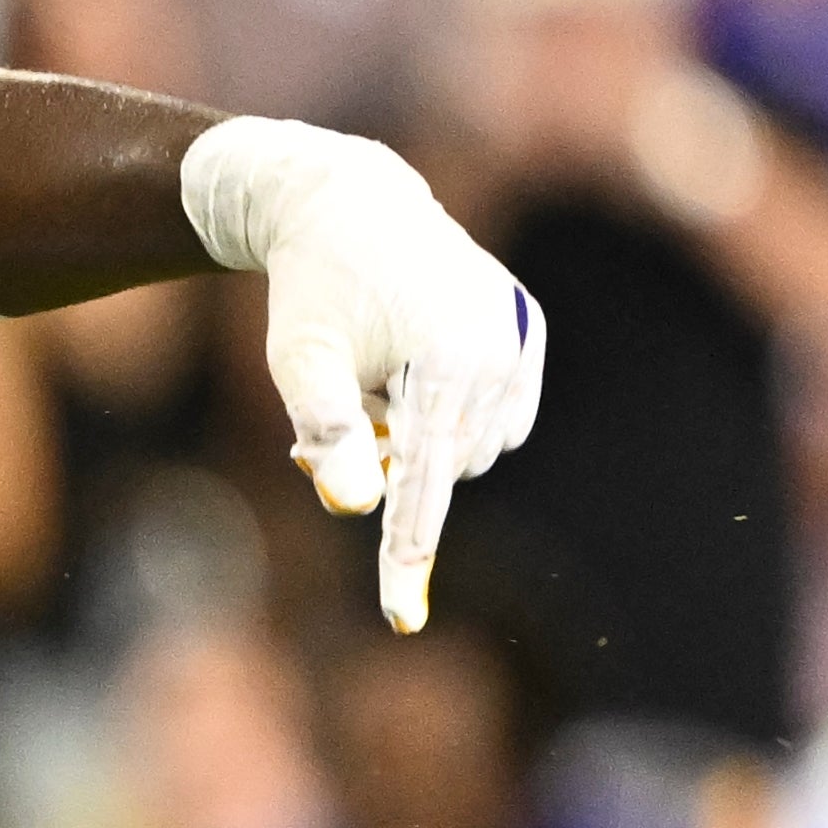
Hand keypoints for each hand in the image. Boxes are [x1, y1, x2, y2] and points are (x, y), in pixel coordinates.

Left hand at [200, 119, 547, 634]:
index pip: (424, 482)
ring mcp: (522, 339)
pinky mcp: (529, 332)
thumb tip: (356, 510)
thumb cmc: (312, 290)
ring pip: (471, 451)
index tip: (401, 622)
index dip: (407, 555)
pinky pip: (494, 420)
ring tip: (376, 384)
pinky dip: (451, 417)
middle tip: (335, 422)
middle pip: (443, 471)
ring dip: (420, 443)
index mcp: (446, 356)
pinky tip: (414, 370)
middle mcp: (500, 348)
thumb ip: (329, 434)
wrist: (350, 205)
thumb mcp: (298, 363)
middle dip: (390, 467)